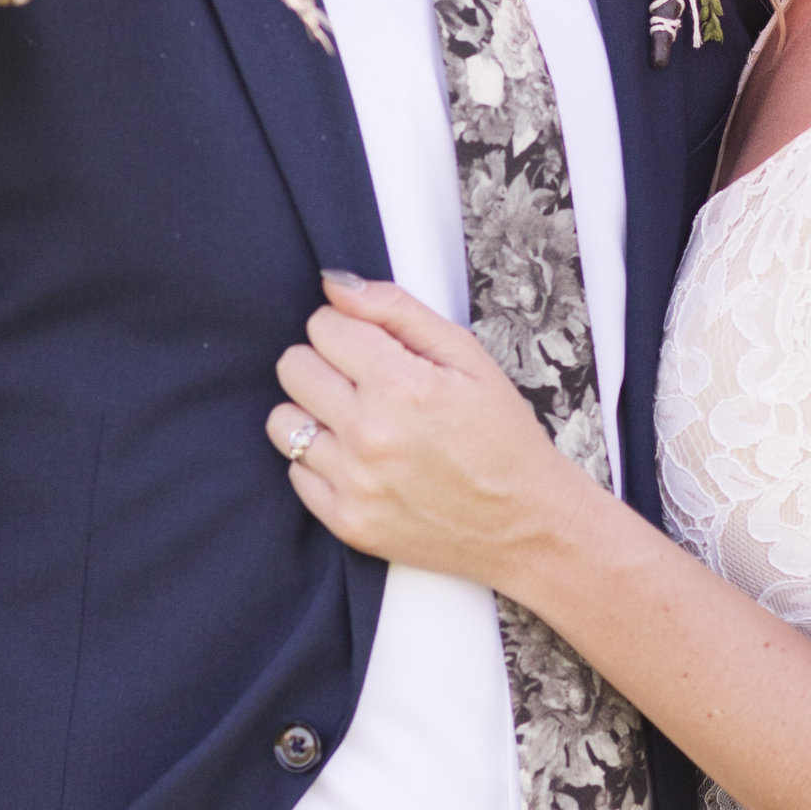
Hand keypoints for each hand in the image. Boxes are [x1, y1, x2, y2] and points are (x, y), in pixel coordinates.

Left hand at [268, 275, 578, 583]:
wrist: (528, 524)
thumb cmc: (503, 436)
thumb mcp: (468, 356)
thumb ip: (397, 310)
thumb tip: (335, 285)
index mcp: (401, 385)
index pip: (323, 325)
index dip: (349, 328)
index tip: (374, 347)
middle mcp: (369, 435)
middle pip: (293, 366)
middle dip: (325, 363)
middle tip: (365, 382)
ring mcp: (354, 483)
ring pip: (282, 421)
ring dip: (314, 413)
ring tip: (357, 422)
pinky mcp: (346, 522)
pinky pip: (294, 473)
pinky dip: (321, 462)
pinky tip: (361, 461)